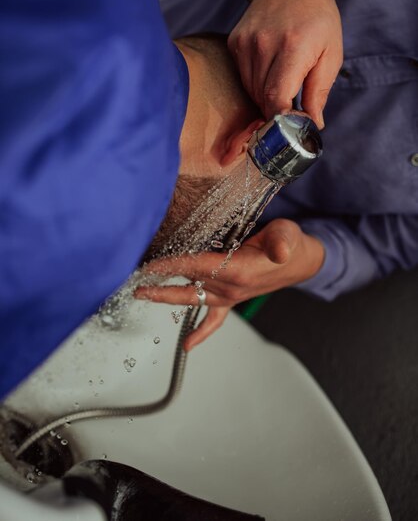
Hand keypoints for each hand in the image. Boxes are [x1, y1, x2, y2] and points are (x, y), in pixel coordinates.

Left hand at [134, 219, 323, 350]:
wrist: (301, 260)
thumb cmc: (290, 243)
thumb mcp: (287, 235)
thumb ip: (281, 242)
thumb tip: (279, 250)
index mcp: (240, 271)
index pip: (198, 267)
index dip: (174, 265)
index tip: (151, 265)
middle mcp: (232, 288)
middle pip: (189, 287)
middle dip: (161, 288)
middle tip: (138, 287)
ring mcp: (231, 296)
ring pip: (194, 299)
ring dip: (168, 298)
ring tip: (144, 295)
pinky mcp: (233, 298)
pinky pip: (214, 320)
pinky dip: (201, 332)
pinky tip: (188, 345)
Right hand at [228, 0, 342, 126]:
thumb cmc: (318, 18)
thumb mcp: (332, 54)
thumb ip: (320, 92)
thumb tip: (313, 125)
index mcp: (293, 47)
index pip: (276, 98)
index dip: (282, 120)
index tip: (292, 128)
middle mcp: (264, 45)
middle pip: (262, 98)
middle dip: (277, 111)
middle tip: (292, 112)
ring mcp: (245, 43)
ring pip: (250, 91)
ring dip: (266, 98)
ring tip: (283, 89)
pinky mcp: (234, 43)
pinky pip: (242, 77)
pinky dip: (255, 83)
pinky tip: (270, 72)